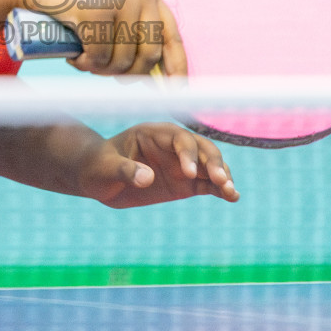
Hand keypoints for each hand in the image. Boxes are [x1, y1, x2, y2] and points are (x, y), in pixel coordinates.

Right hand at [23, 0, 187, 77]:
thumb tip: (156, 80)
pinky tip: (74, 55)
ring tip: (85, 58)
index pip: (172, 36)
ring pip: (121, 60)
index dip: (177, 66)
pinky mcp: (94, 11)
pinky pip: (98, 57)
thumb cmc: (77, 6)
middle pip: (148, 55)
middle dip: (128, 74)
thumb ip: (135, 36)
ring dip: (101, 70)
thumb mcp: (114, 14)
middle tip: (106, 72)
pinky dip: (85, 64)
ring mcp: (117, 0)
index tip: (176, 90)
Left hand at [75, 123, 237, 208]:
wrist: (98, 178)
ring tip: (231, 191)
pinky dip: (221, 189)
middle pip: (200, 148)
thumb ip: (125, 170)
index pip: (178, 137)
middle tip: (220, 181)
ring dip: (222, 175)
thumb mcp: (105, 168)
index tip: (189, 173)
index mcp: (152, 133)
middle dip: (212, 162)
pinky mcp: (185, 182)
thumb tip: (147, 178)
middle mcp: (172, 146)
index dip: (187, 152)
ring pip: (209, 165)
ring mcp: (180, 163)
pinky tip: (233, 197)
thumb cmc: (97, 166)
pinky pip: (207, 184)